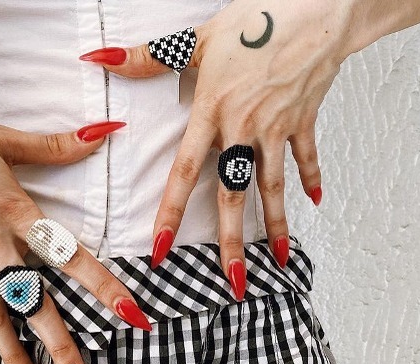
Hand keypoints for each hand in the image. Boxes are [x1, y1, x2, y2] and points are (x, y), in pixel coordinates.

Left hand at [81, 0, 355, 298]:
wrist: (317, 7)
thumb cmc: (257, 18)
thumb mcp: (196, 39)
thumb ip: (147, 58)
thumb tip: (102, 60)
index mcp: (213, 111)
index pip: (186, 172)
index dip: (172, 212)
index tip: (162, 248)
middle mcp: (245, 127)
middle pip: (234, 194)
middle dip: (231, 242)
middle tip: (233, 281)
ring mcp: (278, 127)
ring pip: (273, 186)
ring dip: (275, 226)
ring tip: (276, 259)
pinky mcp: (304, 119)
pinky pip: (306, 157)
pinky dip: (311, 178)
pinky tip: (314, 202)